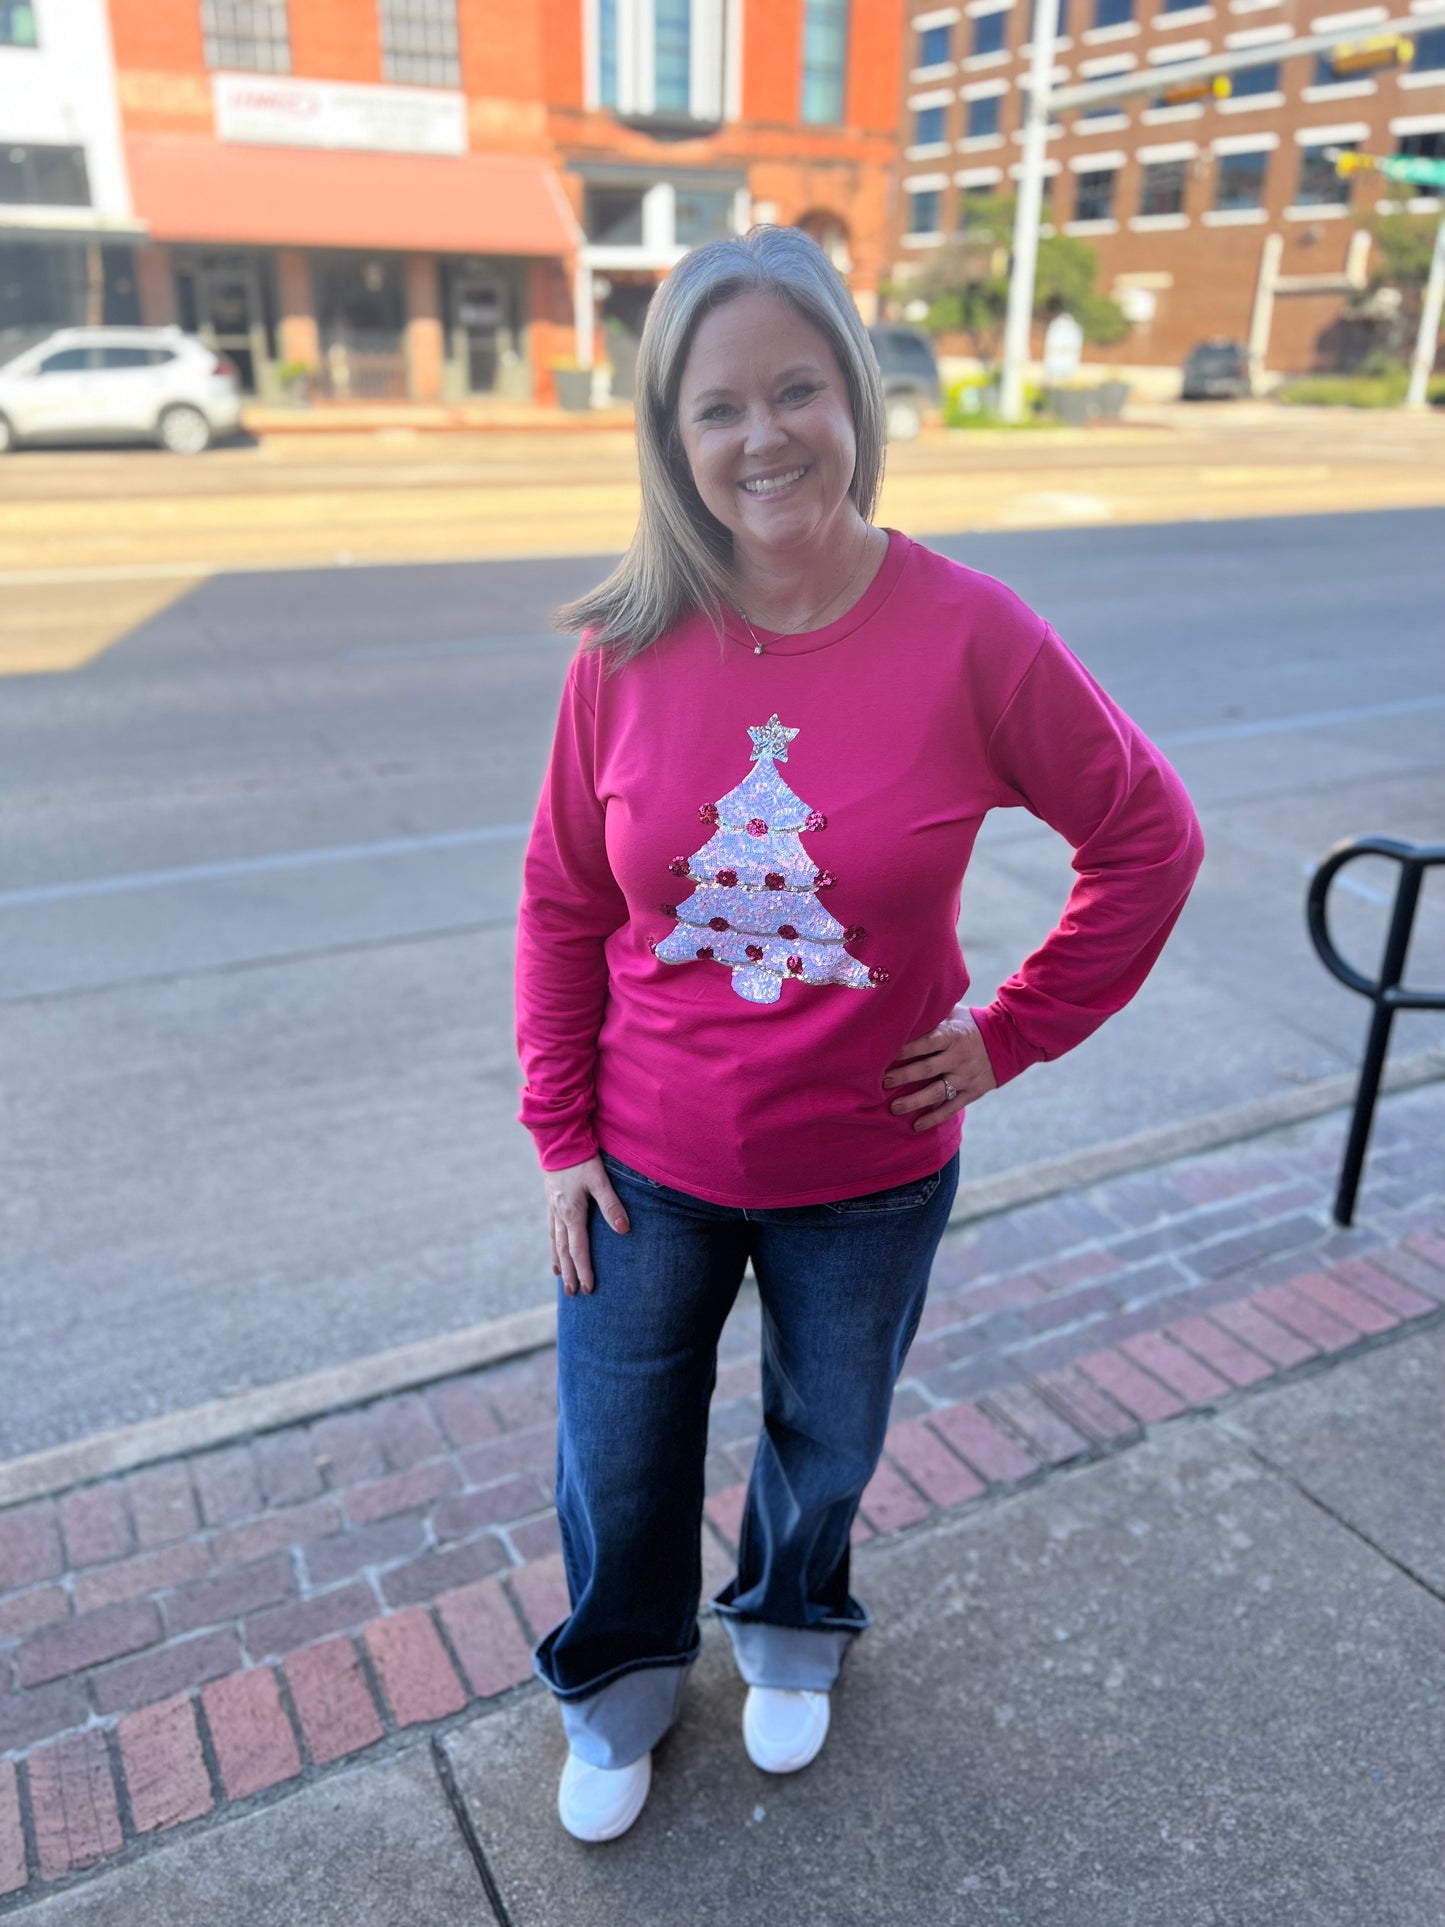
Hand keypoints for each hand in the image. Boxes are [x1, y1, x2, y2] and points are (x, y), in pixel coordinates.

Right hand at [543, 1156, 629, 1295]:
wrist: (558, 1138)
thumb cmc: (581, 1158)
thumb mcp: (599, 1180)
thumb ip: (611, 1205)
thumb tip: (624, 1231)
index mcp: (572, 1213)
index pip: (579, 1250)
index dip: (584, 1270)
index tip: (589, 1288)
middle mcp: (560, 1214)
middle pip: (564, 1250)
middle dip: (570, 1273)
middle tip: (573, 1293)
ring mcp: (553, 1207)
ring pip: (555, 1240)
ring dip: (559, 1260)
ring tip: (560, 1276)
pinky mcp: (551, 1198)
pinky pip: (551, 1227)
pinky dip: (553, 1242)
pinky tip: (555, 1245)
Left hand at [882, 1005, 996, 1131]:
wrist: (1007, 1040)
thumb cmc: (970, 1024)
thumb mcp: (954, 1014)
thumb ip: (932, 1016)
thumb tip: (901, 1012)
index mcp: (952, 1035)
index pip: (926, 1042)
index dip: (905, 1050)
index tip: (884, 1055)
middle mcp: (959, 1057)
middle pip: (927, 1069)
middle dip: (903, 1076)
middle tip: (882, 1082)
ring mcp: (965, 1077)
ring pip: (937, 1092)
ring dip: (914, 1101)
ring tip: (894, 1108)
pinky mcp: (972, 1092)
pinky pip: (951, 1108)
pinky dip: (934, 1118)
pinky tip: (916, 1126)